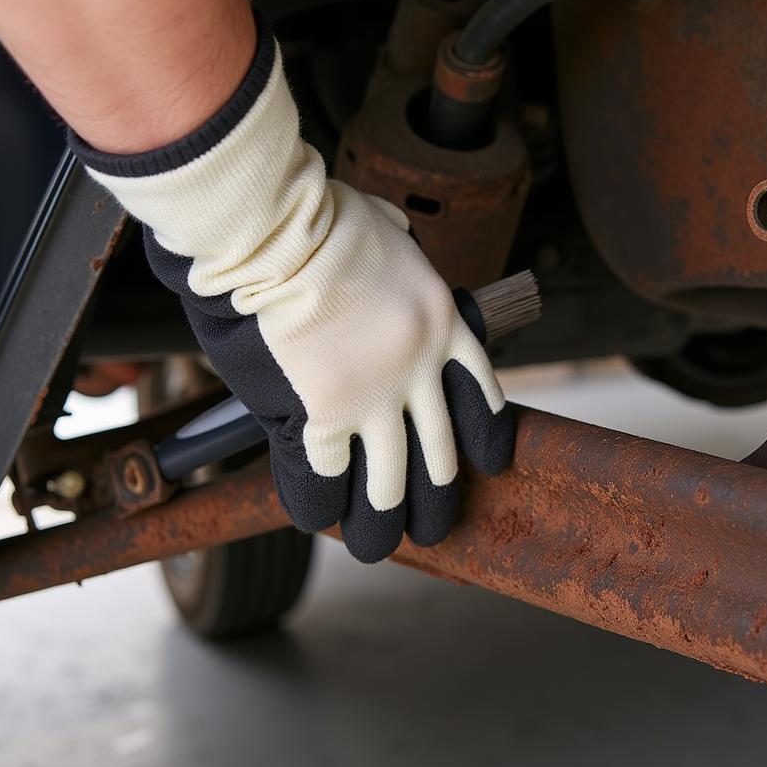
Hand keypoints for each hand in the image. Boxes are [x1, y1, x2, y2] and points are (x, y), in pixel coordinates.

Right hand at [74, 19, 513, 560]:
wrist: (280, 231)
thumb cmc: (324, 221)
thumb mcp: (391, 233)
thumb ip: (400, 254)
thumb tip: (395, 238)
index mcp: (443, 325)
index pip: (481, 396)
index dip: (484, 439)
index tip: (486, 465)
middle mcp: (420, 371)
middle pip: (441, 455)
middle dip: (437, 502)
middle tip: (434, 529)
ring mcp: (375, 397)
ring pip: (390, 480)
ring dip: (382, 521)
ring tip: (375, 546)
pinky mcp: (326, 413)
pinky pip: (330, 474)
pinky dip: (323, 503)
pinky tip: (319, 518)